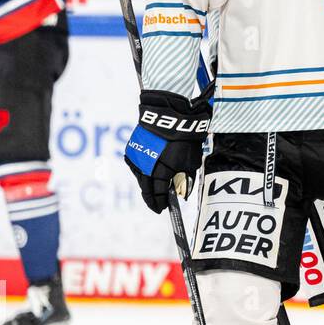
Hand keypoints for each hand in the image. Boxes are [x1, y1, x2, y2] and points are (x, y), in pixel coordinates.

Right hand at [123, 89, 212, 213]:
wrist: (171, 116)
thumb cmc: (185, 140)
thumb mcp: (191, 162)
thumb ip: (185, 180)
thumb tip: (181, 193)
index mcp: (159, 173)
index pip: (158, 195)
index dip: (160, 203)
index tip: (163, 209)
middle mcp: (144, 168)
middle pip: (146, 189)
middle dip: (151, 199)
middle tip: (156, 205)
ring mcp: (136, 158)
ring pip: (140, 177)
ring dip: (146, 184)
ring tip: (154, 189)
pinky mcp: (132, 149)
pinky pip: (136, 165)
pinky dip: (143, 171)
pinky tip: (148, 172)